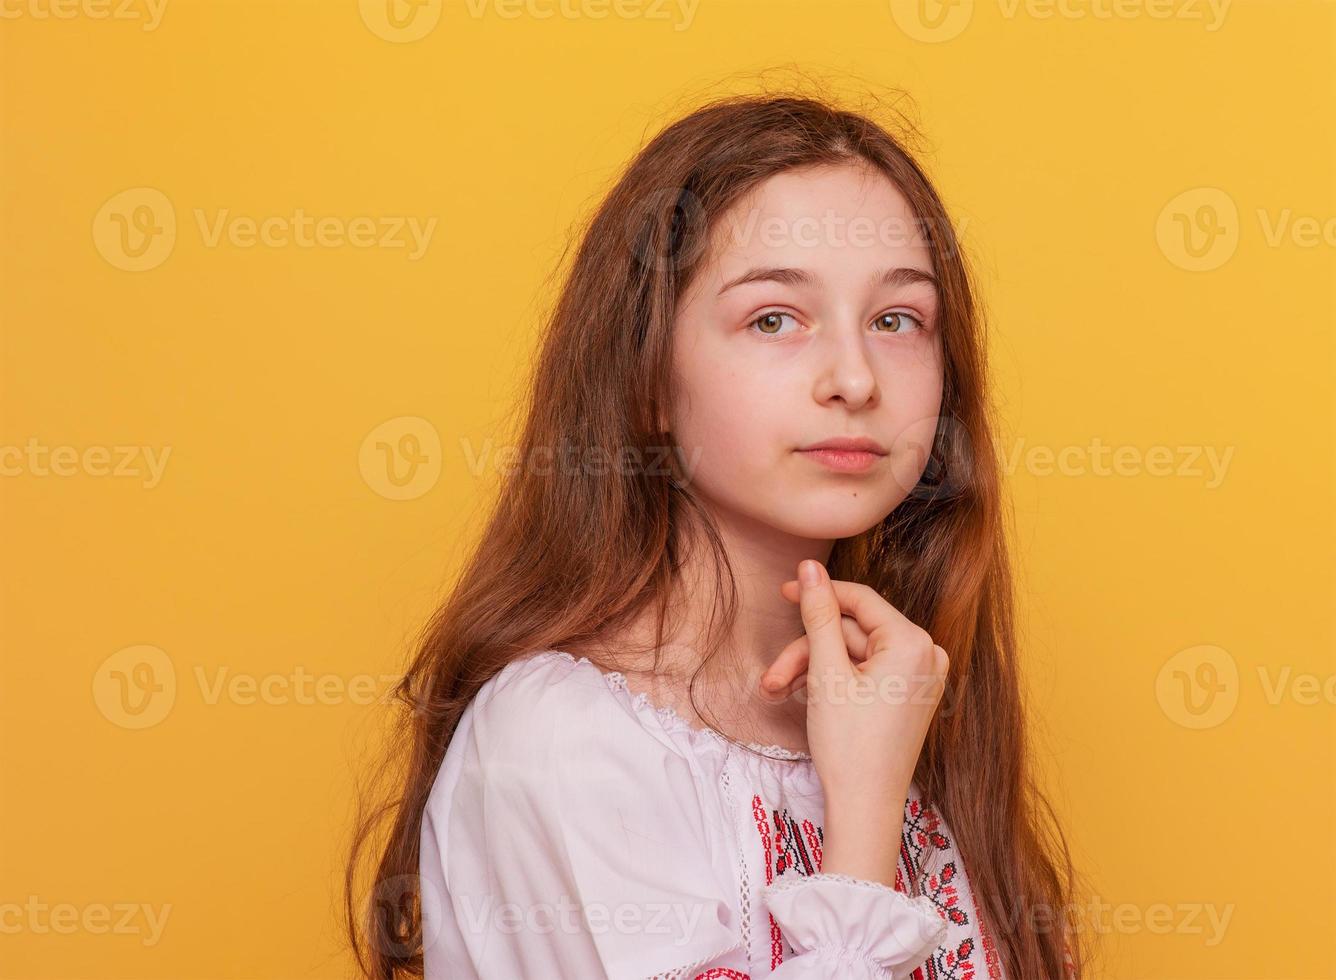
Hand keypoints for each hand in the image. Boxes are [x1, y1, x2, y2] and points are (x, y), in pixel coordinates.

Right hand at [763, 559, 948, 808]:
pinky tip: (803, 696)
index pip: (860, 600)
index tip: (782, 592)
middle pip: (852, 632)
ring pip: (854, 655)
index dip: (818, 594)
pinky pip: (866, 673)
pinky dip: (834, 681)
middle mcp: (927, 655)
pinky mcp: (910, 697)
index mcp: (914, 643)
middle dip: (808, 651)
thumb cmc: (849, 744)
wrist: (865, 808)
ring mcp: (921, 678)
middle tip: (773, 676)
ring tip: (779, 692)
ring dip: (814, 669)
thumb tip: (809, 567)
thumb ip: (818, 614)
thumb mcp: (826, 673)